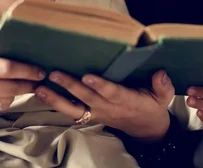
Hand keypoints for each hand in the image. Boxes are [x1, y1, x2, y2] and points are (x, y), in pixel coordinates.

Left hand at [35, 70, 173, 141]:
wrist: (146, 129)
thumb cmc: (152, 106)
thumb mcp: (163, 97)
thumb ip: (162, 85)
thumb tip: (160, 73)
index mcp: (127, 100)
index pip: (112, 92)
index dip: (100, 85)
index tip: (88, 76)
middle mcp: (108, 107)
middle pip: (87, 98)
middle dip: (70, 86)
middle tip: (54, 73)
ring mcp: (97, 113)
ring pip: (73, 108)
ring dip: (55, 99)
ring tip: (39, 88)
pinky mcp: (90, 115)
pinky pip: (71, 112)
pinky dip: (55, 104)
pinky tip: (41, 94)